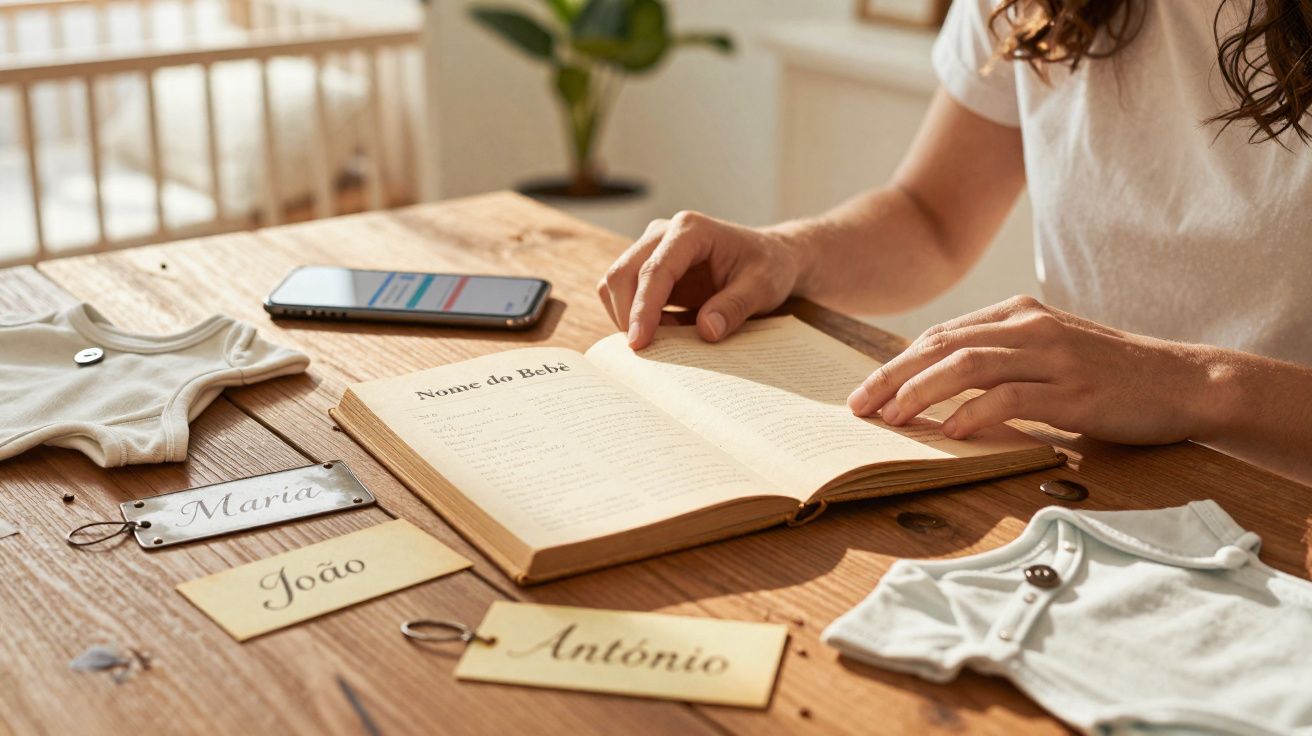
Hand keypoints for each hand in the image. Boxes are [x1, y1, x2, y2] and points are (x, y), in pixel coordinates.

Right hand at [597, 211, 805, 348]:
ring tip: (662, 341)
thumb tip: (706, 331)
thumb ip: (734, 306)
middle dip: (627, 315)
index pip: (655, 270)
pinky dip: (634, 317)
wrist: (771, 258)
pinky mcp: (649, 268)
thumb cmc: (769, 267)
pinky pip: (625, 294)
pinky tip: (664, 332)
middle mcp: (663, 234)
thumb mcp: (763, 287)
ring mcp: (652, 249)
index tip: (639, 343)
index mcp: (690, 230)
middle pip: (623, 274)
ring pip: (615, 283)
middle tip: (645, 352)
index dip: (643, 308)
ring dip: (627, 316)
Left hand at [846, 296, 1217, 444]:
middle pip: (941, 346)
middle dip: (892, 377)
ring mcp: (1052, 356)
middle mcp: (1030, 327)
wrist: (1183, 381)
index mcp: (1019, 314)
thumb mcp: (1049, 354)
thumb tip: (939, 392)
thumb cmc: (1110, 375)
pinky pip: (1010, 398)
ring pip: (967, 366)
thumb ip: (1001, 361)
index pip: (941, 335)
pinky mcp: (1073, 390)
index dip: (897, 364)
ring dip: (921, 393)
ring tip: (893, 419)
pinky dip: (974, 414)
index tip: (865, 392)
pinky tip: (950, 432)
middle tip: (858, 407)